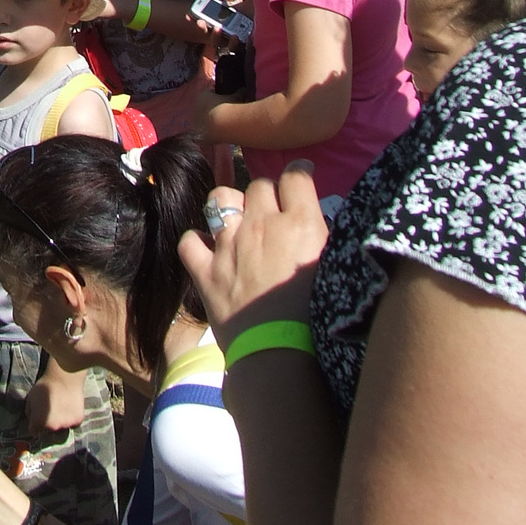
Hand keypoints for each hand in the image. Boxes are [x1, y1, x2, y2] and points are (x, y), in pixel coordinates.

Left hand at [24, 373, 86, 434]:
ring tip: (61, 406)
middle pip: (49, 431)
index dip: (36, 424)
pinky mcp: (77, 421)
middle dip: (49, 423)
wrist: (64, 377)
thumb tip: (32, 421)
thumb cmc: (45, 386)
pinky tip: (70, 407)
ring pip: (62, 428)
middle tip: (52, 410)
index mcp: (38, 423)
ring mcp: (66, 425)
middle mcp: (52, 428)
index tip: (39, 417)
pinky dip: (72, 418)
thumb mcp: (30, 398)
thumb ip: (29, 413)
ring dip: (61, 421)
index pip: (34, 431)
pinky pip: (73, 424)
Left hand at [177, 166, 327, 348]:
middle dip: (267, 193)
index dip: (299, 172)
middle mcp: (261, 225)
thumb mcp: (335, 269)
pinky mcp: (205, 270)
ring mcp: (228, 245)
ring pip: (219, 200)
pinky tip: (206, 250)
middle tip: (273, 211)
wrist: (279, 352)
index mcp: (299, 223)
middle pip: (259, 186)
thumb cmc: (318, 317)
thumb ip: (324, 241)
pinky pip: (190, 242)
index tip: (300, 177)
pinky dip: (197, 243)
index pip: (296, 176)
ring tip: (236, 219)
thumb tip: (318, 227)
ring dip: (228, 205)